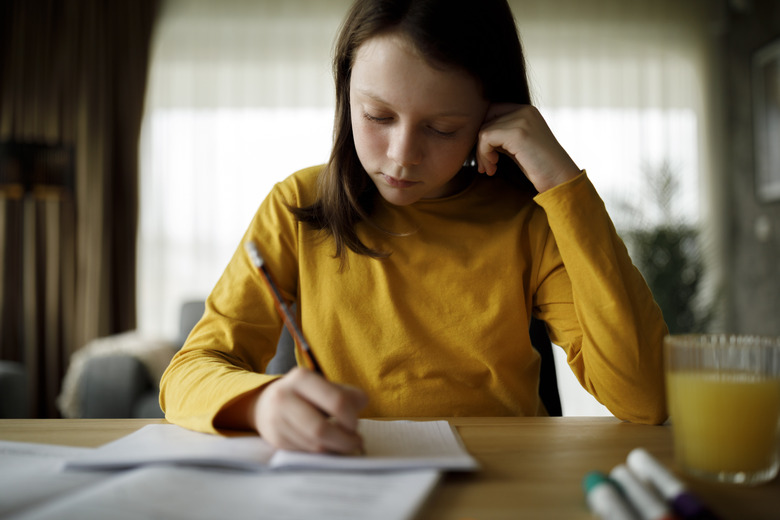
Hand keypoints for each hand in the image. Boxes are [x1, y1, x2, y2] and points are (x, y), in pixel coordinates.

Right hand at [252, 367, 367, 453]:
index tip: (356, 425)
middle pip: (321, 429)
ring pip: (313, 444)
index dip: (351, 418)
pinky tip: (327, 446)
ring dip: (334, 449)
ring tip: (344, 444)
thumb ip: (348, 394)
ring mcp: (276, 420)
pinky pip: (305, 453)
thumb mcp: (325, 386)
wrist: (265, 404)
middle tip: (356, 442)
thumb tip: (362, 402)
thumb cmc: (305, 395)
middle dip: (344, 440)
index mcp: (302, 378)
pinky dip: (321, 453)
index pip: (336, 402)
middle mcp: (284, 397)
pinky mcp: (275, 439)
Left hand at [475, 103, 580, 192]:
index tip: (488, 155)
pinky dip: (484, 154)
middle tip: (485, 165)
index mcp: (526, 111)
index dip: (484, 133)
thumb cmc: (539, 167)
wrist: (560, 179)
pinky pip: (486, 138)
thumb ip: (502, 137)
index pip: (492, 111)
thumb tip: (478, 136)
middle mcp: (525, 111)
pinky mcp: (517, 133)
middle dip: (480, 144)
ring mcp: (522, 120)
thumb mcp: (518, 146)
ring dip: (482, 153)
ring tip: (490, 169)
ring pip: (483, 130)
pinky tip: (494, 167)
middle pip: (485, 120)